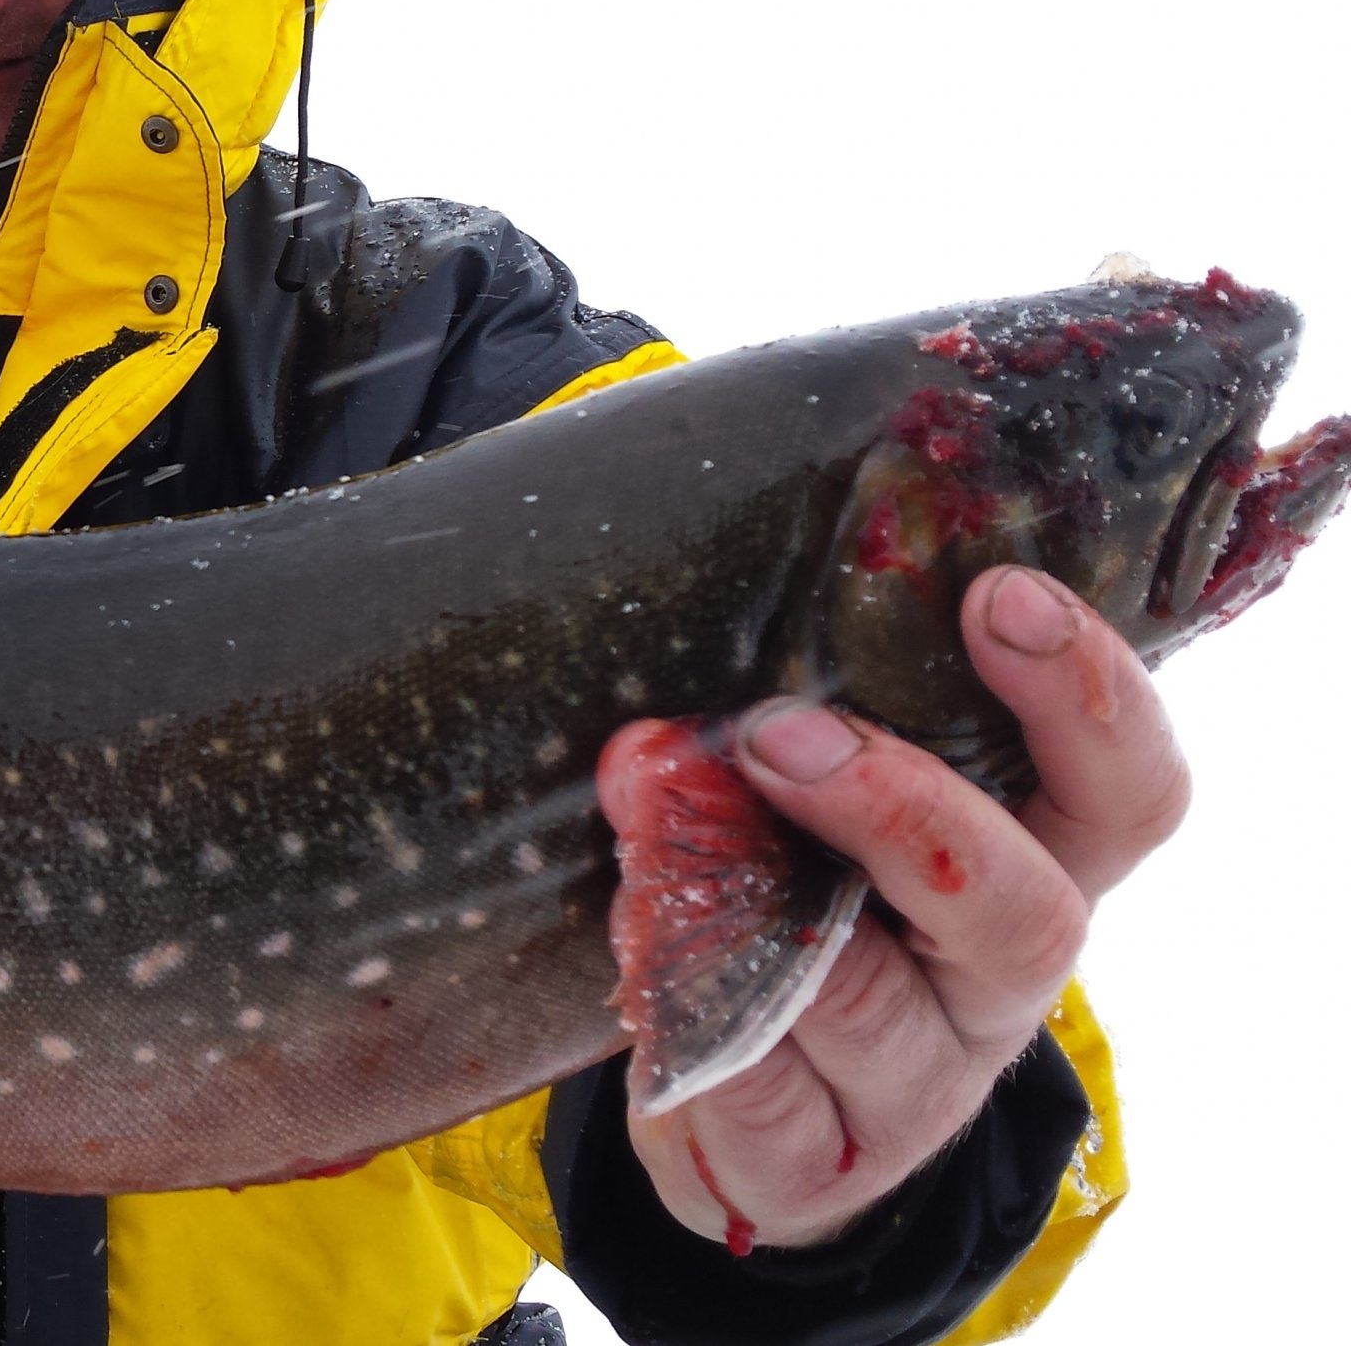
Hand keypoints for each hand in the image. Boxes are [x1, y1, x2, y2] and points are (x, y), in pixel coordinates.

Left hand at [598, 564, 1188, 1248]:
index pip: (1125, 794)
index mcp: (1037, 872)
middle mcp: (994, 986)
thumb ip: (798, 727)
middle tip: (780, 729)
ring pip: (864, 1003)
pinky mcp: (807, 1163)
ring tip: (654, 816)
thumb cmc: (801, 908)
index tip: (998, 597)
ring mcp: (911, 1086)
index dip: (1087, 698)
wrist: (748, 1118)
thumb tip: (679, 664)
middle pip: (1022, 910)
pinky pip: (754, 1091)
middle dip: (901, 807)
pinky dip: (686, 1003)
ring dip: (745, 896)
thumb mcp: (830, 808)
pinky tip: (635, 939)